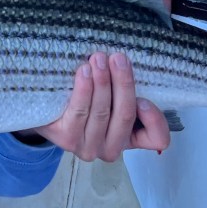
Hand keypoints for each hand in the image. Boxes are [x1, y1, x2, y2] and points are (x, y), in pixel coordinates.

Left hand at [32, 52, 170, 160]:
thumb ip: (125, 91)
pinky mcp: (67, 140)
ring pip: (102, 112)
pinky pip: (79, 112)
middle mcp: (111, 149)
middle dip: (124, 83)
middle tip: (119, 58)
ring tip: (99, 59)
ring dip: (102, 82)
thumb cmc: (88, 102)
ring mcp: (89, 148)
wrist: (49, 114)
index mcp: (130, 139)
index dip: (155, 120)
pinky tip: (84, 71)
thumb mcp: (114, 97)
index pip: (157, 139)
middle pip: (125, 115)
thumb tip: (128, 68)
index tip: (144, 98)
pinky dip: (84, 89)